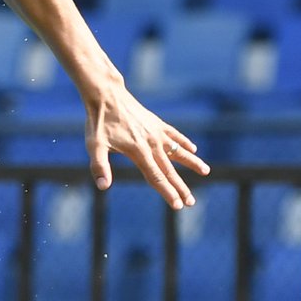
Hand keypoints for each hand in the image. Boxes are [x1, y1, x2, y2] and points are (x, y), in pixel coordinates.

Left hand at [86, 84, 210, 209]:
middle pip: (169, 170)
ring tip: (206, 172)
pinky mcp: (157, 123)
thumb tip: (103, 186)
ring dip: (192, 163)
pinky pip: (175, 135)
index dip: (167, 193)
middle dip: (181, 188)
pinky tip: (193, 149)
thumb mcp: (94, 145)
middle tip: (191, 202)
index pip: (156, 177)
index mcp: (138, 151)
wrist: (106, 95)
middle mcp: (152, 143)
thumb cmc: (98, 122)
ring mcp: (156, 132)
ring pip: (178, 151)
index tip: (178, 206)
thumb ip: (99, 166)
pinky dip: (184, 142)